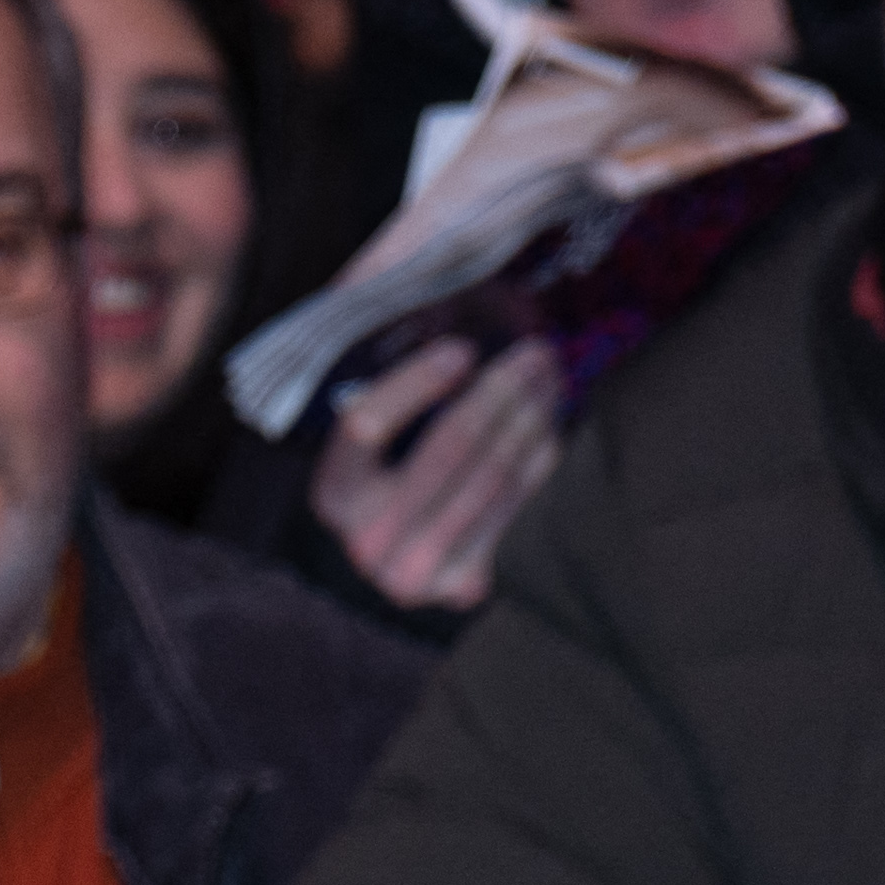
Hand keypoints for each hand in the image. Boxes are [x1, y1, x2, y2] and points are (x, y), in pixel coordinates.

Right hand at [312, 335, 563, 613]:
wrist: (434, 559)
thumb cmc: (411, 475)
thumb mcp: (389, 439)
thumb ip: (393, 386)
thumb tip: (410, 297)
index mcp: (333, 494)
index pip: (365, 425)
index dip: (418, 380)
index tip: (464, 348)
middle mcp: (363, 541)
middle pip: (446, 446)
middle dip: (500, 388)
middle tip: (537, 351)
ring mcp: (414, 573)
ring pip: (492, 472)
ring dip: (532, 414)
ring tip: (551, 377)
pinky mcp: (466, 587)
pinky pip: (520, 505)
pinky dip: (542, 458)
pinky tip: (549, 425)